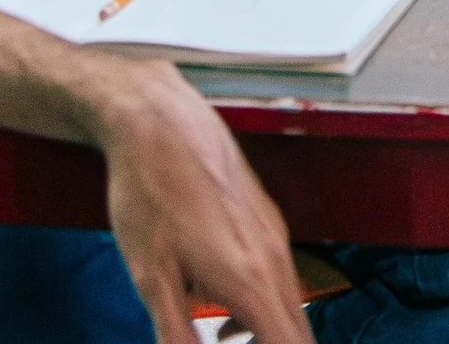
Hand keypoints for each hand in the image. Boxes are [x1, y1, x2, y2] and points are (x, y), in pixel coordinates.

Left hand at [94, 61, 312, 343]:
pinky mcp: (267, 220)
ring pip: (289, 304)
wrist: (160, 125)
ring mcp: (274, 235)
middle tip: (226, 340)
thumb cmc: (150, 194)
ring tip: (223, 338)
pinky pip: (280, 277)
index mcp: (249, 279)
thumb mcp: (151, 277)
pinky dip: (262, 305)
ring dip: (267, 333)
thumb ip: (175, 333)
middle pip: (298, 331)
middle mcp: (273, 258)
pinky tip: (222, 306)